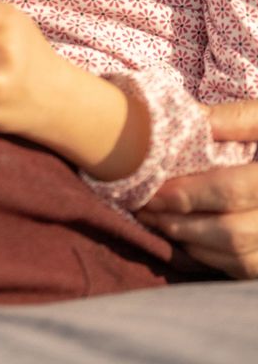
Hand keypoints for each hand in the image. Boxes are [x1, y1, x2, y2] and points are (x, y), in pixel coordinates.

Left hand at [138, 100, 257, 277]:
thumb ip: (231, 119)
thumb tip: (187, 120)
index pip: (231, 191)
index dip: (188, 194)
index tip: (153, 189)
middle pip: (232, 231)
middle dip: (182, 222)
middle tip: (145, 208)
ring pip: (238, 256)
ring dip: (191, 242)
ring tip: (157, 222)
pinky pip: (245, 270)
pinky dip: (211, 258)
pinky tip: (187, 239)